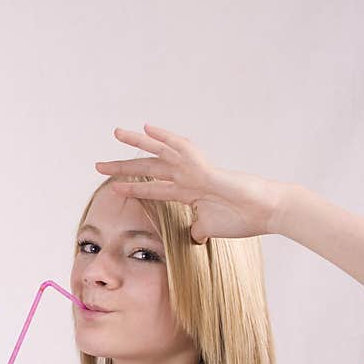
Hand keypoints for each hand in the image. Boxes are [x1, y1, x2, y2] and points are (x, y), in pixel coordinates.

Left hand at [95, 125, 289, 242]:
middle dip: (122, 167)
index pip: (153, 188)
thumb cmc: (242, 219)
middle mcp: (187, 177)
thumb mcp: (209, 228)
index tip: (114, 187)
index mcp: (187, 192)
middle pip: (149, 168)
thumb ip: (196, 229)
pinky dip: (164, 137)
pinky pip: (181, 148)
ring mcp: (195, 171)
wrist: (265, 212)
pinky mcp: (204, 169)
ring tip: (116, 134)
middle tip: (98, 165)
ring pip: (160, 153)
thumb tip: (192, 235)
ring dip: (137, 144)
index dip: (133, 187)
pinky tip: (147, 128)